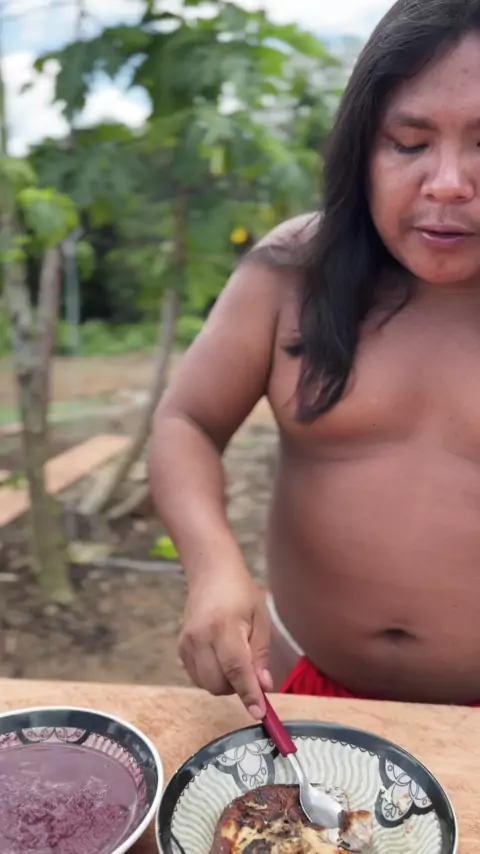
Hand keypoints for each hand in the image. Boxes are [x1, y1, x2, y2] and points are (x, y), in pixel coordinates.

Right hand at [179, 569, 272, 719]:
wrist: (211, 574)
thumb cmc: (241, 594)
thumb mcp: (261, 619)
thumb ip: (260, 655)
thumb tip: (263, 687)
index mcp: (224, 627)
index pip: (236, 669)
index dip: (248, 694)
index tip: (259, 712)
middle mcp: (201, 637)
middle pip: (218, 683)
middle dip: (237, 687)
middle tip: (250, 669)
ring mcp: (187, 643)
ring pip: (206, 684)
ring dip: (224, 683)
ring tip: (234, 659)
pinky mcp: (181, 648)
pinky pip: (197, 677)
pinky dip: (212, 676)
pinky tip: (220, 658)